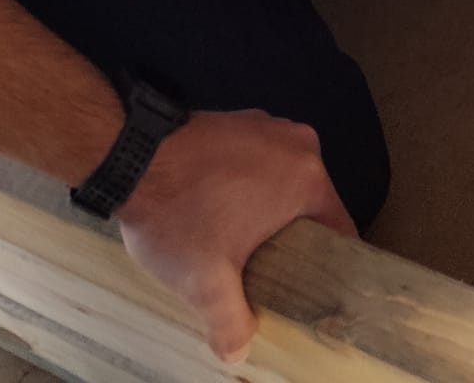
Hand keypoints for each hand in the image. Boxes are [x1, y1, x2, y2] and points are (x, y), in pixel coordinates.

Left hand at [119, 109, 354, 361]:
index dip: (329, 263)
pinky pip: (260, 159)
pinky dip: (249, 183)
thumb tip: (238, 353)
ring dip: (269, 209)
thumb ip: (231, 324)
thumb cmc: (182, 216)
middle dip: (294, 238)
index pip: (339, 228)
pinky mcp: (241, 119)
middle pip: (311, 204)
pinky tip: (221, 207)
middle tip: (271, 271)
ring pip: (284, 179)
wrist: (134, 157)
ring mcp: (269, 124)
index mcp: (308, 178)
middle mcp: (298, 144)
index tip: (312, 286)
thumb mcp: (206, 284)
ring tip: (243, 243)